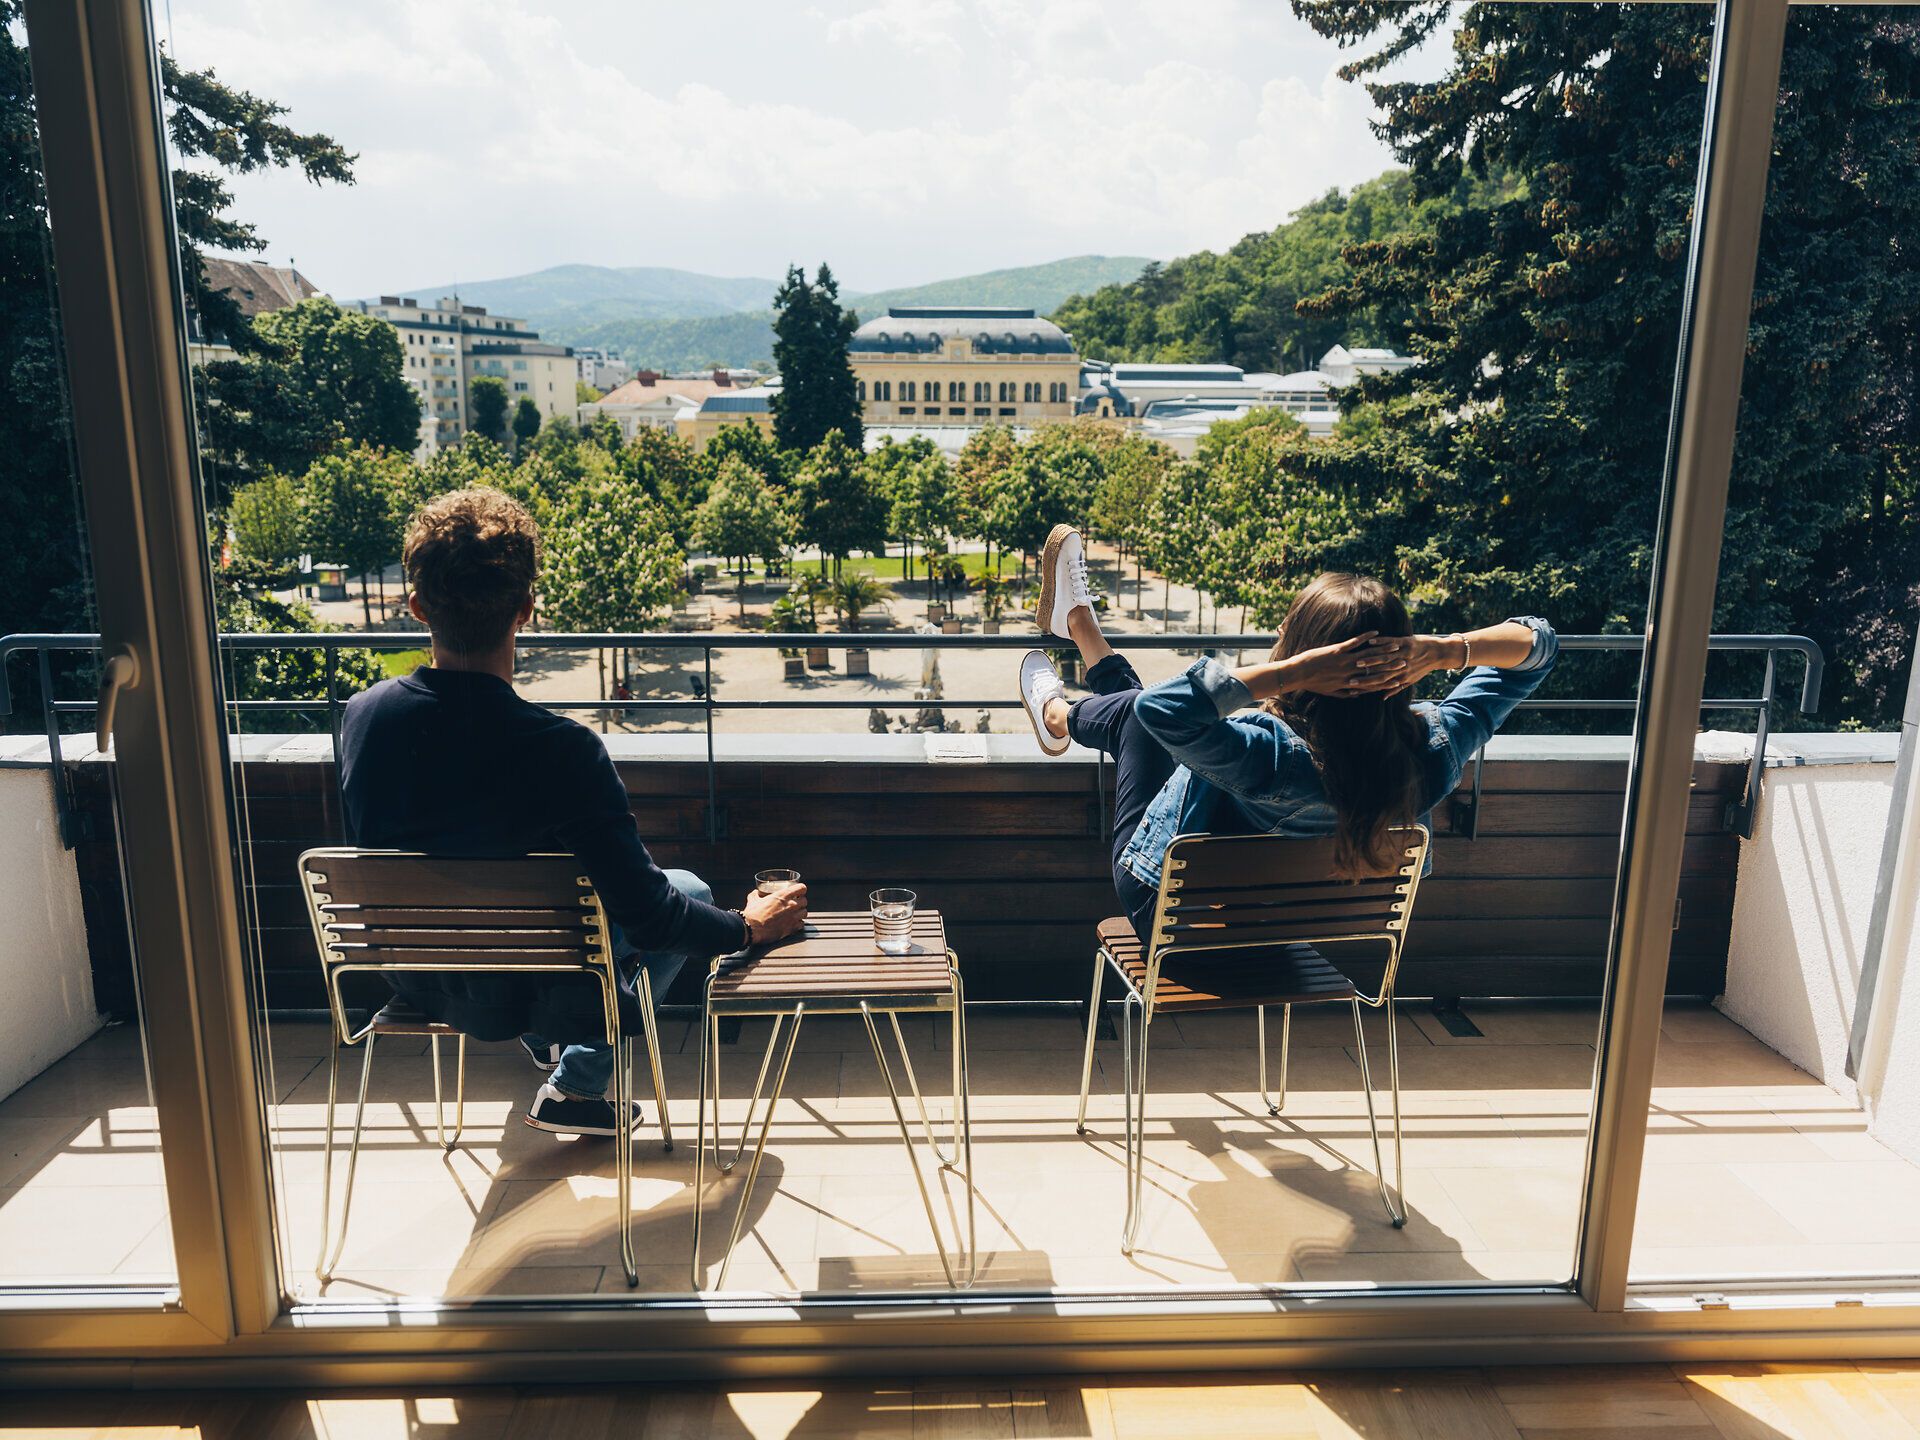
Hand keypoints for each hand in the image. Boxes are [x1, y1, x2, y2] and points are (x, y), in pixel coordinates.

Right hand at [741, 881, 807, 944]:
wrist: (752, 929)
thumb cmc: (753, 915)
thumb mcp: (753, 900)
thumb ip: (756, 895)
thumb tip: (756, 893)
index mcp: (783, 896)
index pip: (801, 888)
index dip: (801, 889)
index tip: (799, 891)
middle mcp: (791, 905)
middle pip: (805, 900)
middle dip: (801, 901)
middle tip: (795, 903)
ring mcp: (793, 917)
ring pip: (805, 912)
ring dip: (801, 912)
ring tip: (795, 913)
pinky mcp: (792, 928)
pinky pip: (801, 924)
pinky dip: (798, 924)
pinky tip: (793, 923)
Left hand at [1286, 631, 1407, 697]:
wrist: (1297, 674)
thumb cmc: (1312, 683)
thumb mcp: (1330, 692)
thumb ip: (1345, 693)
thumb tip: (1357, 694)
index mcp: (1348, 684)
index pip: (1372, 683)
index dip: (1387, 681)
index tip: (1398, 679)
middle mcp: (1349, 673)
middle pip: (1374, 669)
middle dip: (1390, 665)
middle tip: (1404, 660)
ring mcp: (1343, 661)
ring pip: (1368, 655)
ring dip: (1382, 649)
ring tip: (1395, 645)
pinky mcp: (1336, 650)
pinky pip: (1354, 643)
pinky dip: (1366, 638)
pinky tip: (1375, 633)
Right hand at [1349, 634, 1457, 693]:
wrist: (1439, 653)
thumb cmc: (1423, 667)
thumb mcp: (1410, 680)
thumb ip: (1396, 688)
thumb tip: (1382, 697)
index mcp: (1401, 677)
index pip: (1380, 683)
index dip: (1366, 686)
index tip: (1352, 687)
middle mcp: (1402, 667)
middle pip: (1380, 672)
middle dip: (1364, 674)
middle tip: (1349, 676)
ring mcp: (1404, 654)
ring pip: (1384, 658)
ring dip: (1370, 660)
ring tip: (1356, 660)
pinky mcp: (1407, 642)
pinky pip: (1392, 642)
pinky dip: (1381, 642)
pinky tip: (1370, 641)